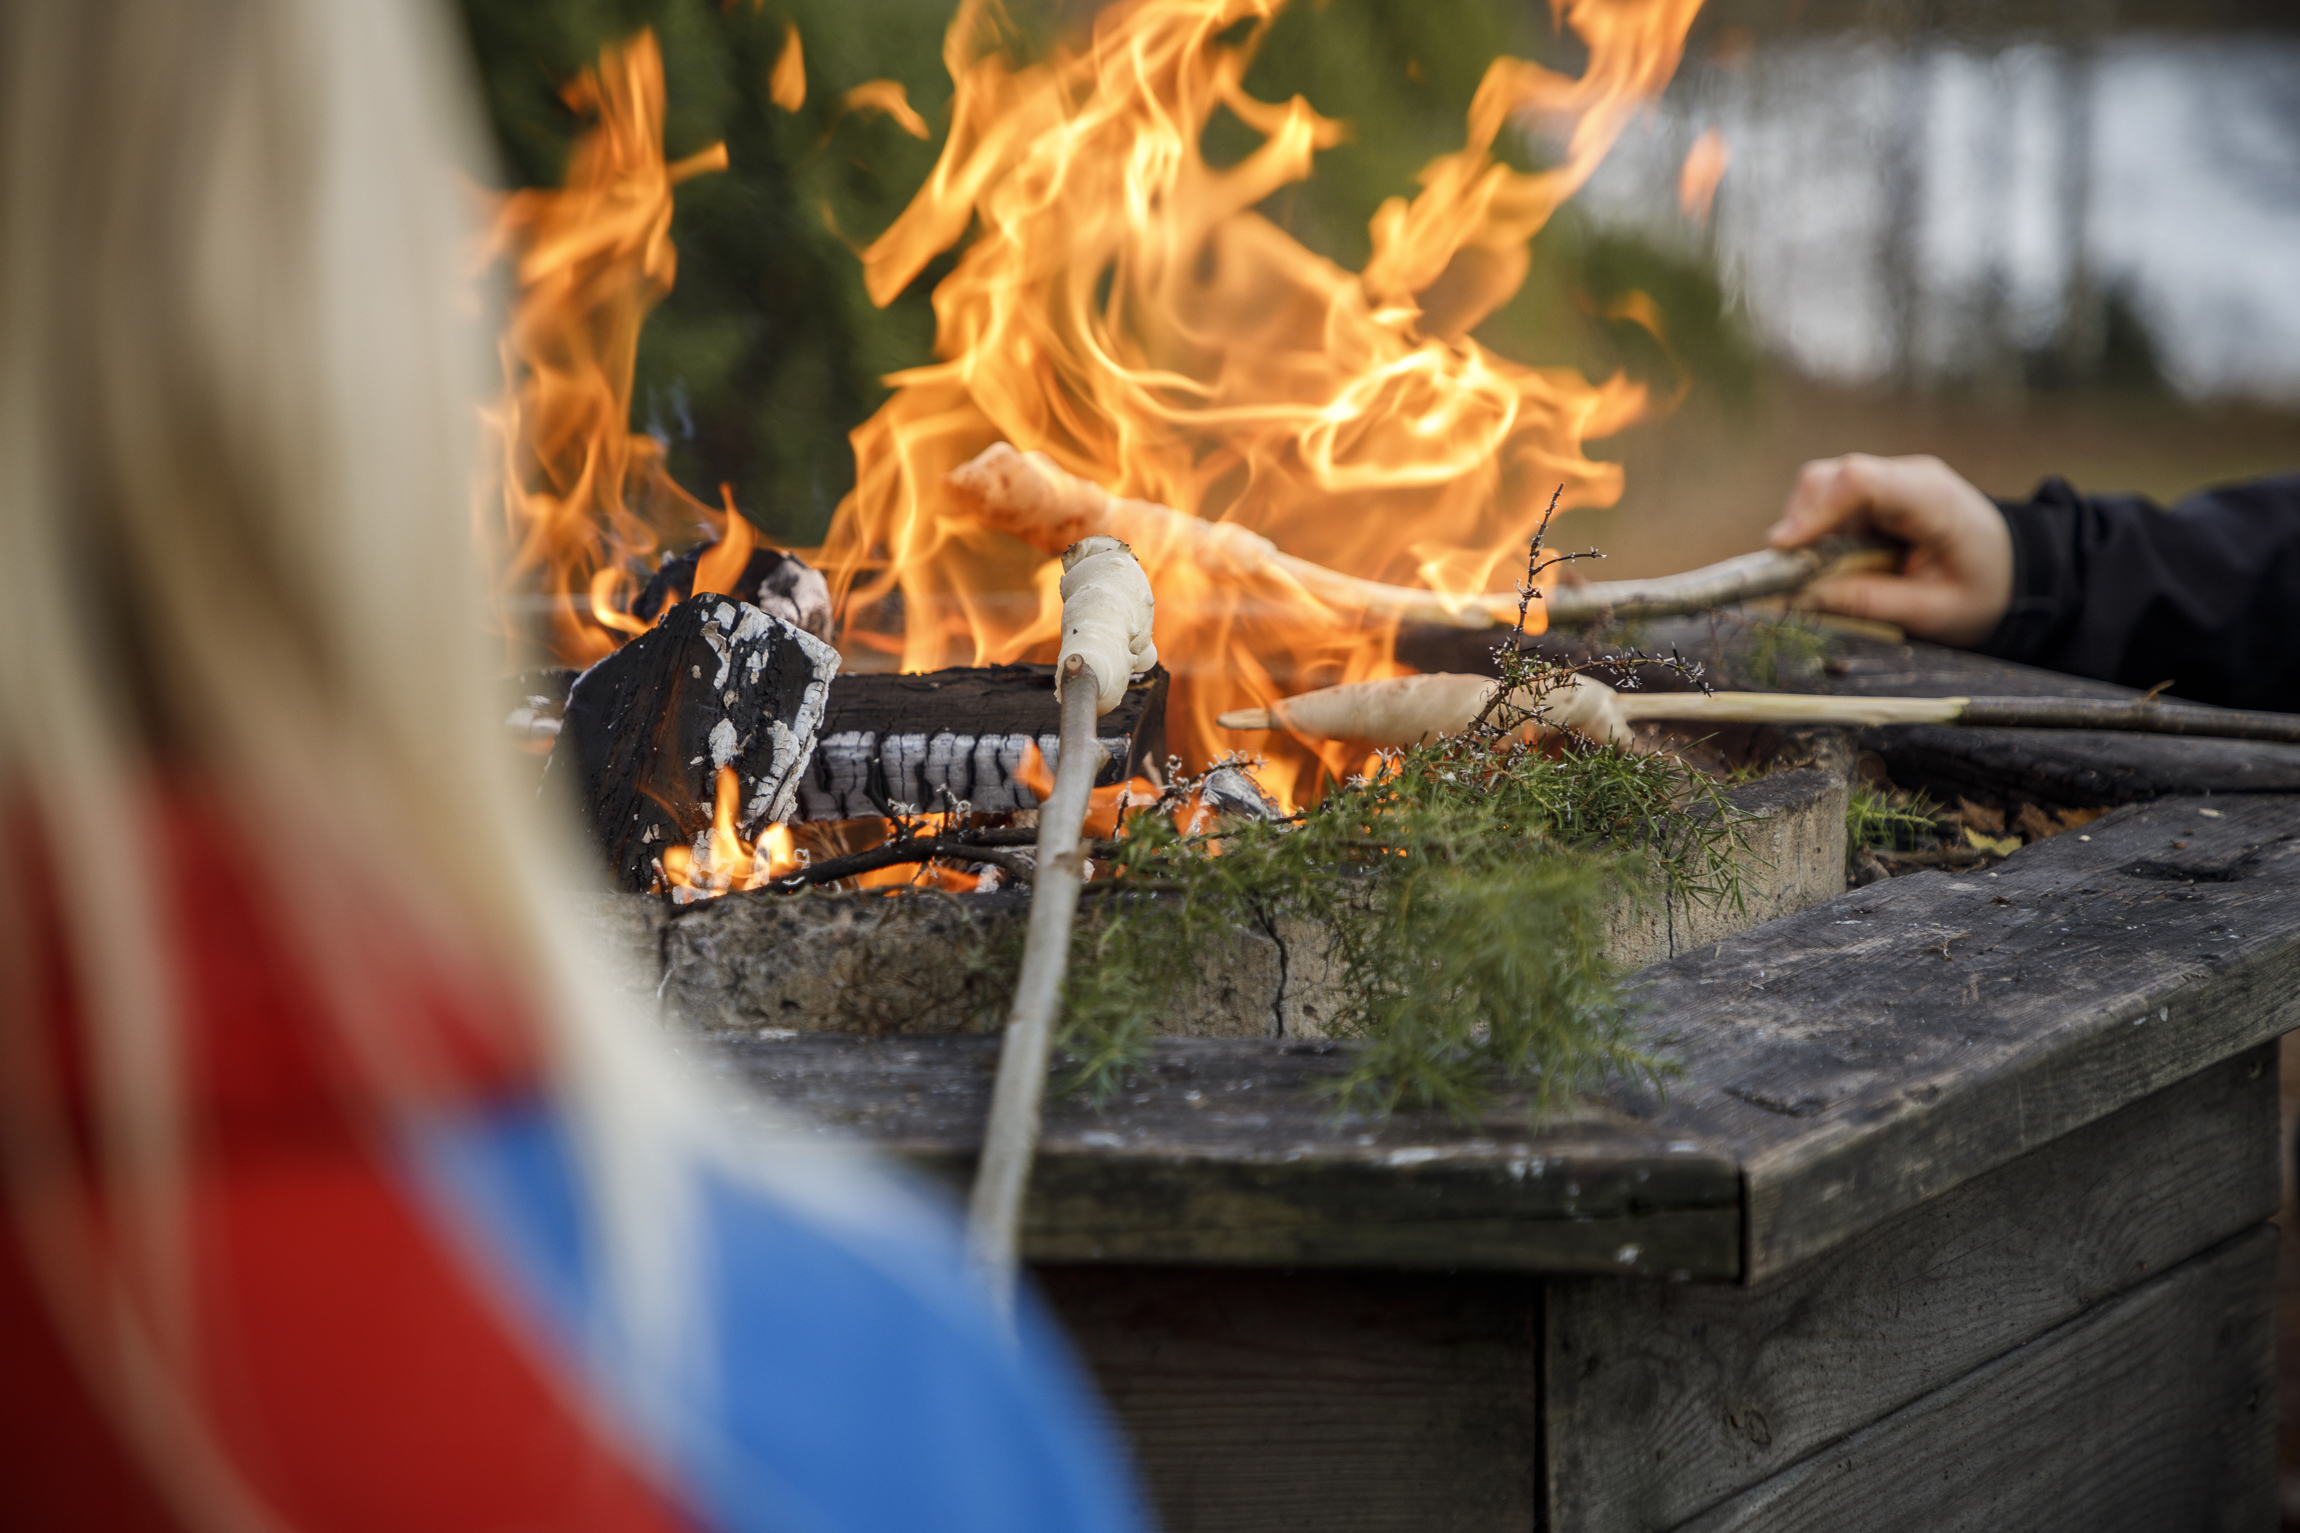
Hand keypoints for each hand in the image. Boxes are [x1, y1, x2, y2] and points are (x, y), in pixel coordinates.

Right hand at [1768, 454, 2013, 647]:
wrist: (2016, 570)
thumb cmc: (1982, 591)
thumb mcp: (1932, 611)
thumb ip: (1868, 602)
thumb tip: (1800, 597)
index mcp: (1931, 499)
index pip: (1860, 482)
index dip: (1814, 511)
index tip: (1783, 549)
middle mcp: (1906, 476)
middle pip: (1828, 479)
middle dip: (1801, 525)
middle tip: (1797, 576)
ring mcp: (1890, 480)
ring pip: (1820, 488)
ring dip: (1807, 531)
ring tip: (1823, 574)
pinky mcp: (1877, 492)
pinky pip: (1829, 502)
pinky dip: (1818, 533)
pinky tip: (1836, 563)